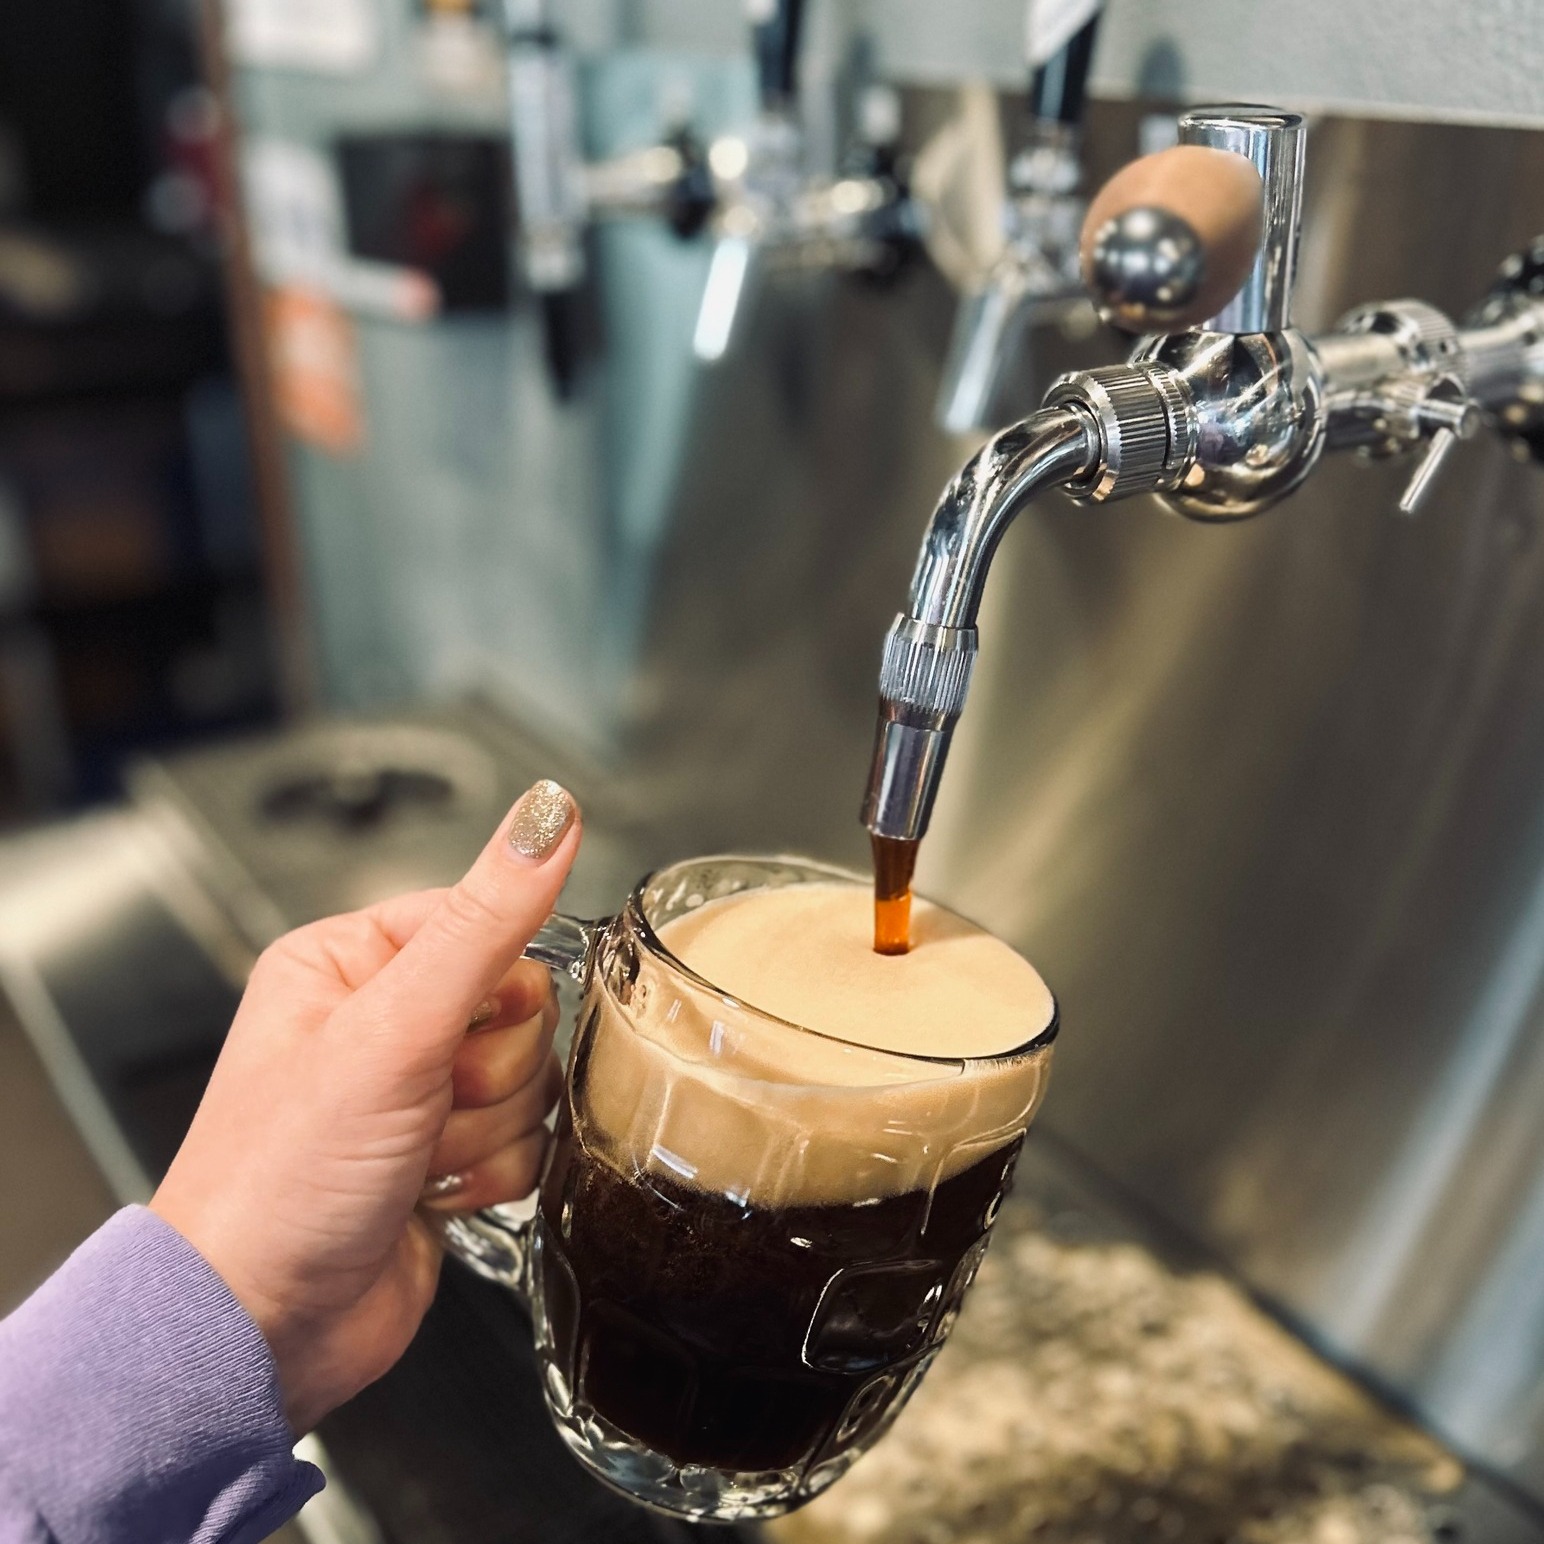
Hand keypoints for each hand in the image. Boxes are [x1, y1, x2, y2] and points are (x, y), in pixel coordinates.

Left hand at [151, 779, 580, 1433]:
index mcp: (351, 961)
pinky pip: (528, 1141)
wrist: (259, 1329)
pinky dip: (490, 1176)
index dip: (492, 986)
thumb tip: (549, 815)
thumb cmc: (279, 1179)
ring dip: (484, 1131)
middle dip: (487, 1071)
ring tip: (412, 1158)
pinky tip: (429, 1195)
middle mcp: (385, 1021)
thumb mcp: (392, 1029)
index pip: (487, 924)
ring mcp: (417, 1094)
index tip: (455, 1030)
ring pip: (532, 1080)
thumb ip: (487, 920)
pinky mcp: (448, 1157)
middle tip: (421, 1102)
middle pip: (522, 1009)